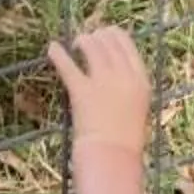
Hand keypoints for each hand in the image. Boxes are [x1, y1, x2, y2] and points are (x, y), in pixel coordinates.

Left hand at [48, 28, 152, 156]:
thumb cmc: (125, 142)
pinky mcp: (81, 91)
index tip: (105, 34)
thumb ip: (128, 88)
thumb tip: (116, 74)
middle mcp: (124, 75)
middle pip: (109, 41)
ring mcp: (103, 81)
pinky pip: (68, 65)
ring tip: (75, 44)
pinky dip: (58, 54)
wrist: (113, 159)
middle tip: (88, 39)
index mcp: (141, 79)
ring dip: (82, 41)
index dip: (113, 35)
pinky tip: (52, 48)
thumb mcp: (137, 109)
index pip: (127, 44)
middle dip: (97, 36)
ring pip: (91, 47)